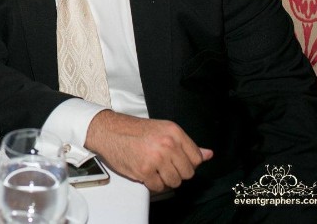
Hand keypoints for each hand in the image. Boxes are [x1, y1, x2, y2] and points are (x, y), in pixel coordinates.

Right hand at [85, 110, 212, 191]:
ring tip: (154, 169)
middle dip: (176, 172)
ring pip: (175, 182)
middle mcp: (167, 144)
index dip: (187, 162)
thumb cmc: (133, 130)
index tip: (177, 160)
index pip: (197, 158)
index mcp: (174, 132)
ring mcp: (156, 158)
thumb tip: (208, 154)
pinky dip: (152, 184)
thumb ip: (186, 144)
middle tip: (163, 165)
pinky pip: (158, 187)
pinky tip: (145, 173)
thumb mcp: (163, 130)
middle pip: (187, 173)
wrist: (108, 131)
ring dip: (165, 179)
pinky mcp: (144, 170)